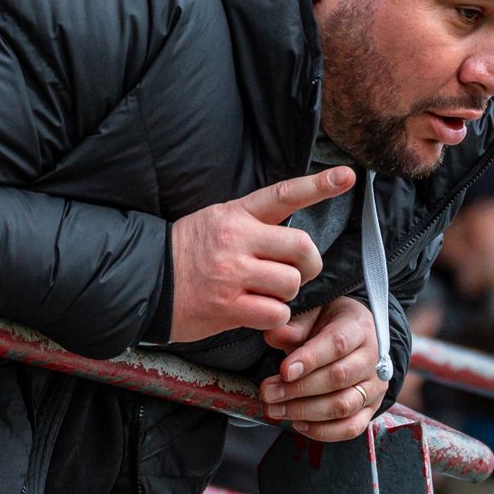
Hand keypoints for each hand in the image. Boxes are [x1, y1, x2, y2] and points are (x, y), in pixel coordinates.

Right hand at [167, 168, 352, 343]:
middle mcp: (237, 239)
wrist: (146, 281)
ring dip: (287, 294)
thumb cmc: (188, 253)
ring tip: (266, 293)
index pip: (284, 195)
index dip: (318, 185)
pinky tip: (255, 312)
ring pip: (291, 283)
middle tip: (297, 272)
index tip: (347, 176)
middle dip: (308, 264)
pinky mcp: (228, 306)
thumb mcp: (217, 221)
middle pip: (301, 246)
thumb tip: (294, 240)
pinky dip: (274, 317)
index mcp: (236, 214)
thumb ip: (254, 223)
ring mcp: (232, 273)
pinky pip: (276, 312)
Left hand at [260, 297, 387, 440]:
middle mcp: (372, 358)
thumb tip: (273, 335)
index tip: (284, 370)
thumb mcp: (314, 314)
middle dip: (299, 389)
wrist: (356, 339)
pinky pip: (351, 427)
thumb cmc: (330, 324)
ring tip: (276, 409)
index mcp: (359, 327)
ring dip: (305, 411)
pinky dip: (323, 431)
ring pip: (344, 405)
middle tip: (268, 392)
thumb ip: (295, 326)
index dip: (310, 359)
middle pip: (338, 378)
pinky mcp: (371, 409)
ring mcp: (374, 386)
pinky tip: (298, 424)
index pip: (337, 344)